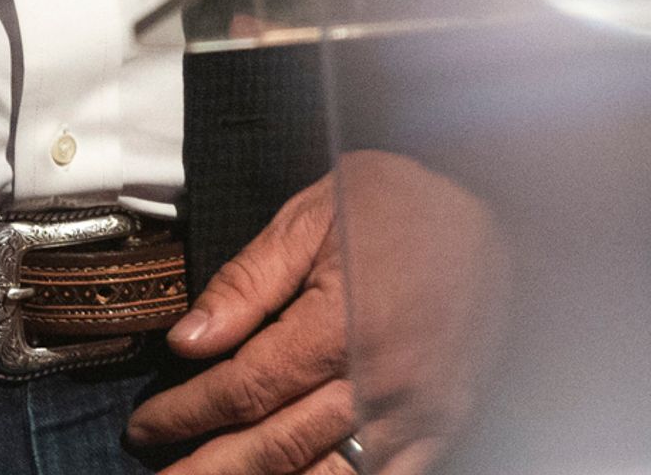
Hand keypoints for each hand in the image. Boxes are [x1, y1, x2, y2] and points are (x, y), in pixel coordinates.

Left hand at [126, 154, 503, 474]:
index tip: (147, 426)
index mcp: (338, 323)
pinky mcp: (444, 423)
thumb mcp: (315, 215)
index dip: (186, 414)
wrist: (503, 207)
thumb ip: (249, 280)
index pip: (242, 389)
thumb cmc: (404, 203)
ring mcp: (415, 411)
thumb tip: (188, 340)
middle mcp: (377, 380)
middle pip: (273, 448)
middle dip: (207, 469)